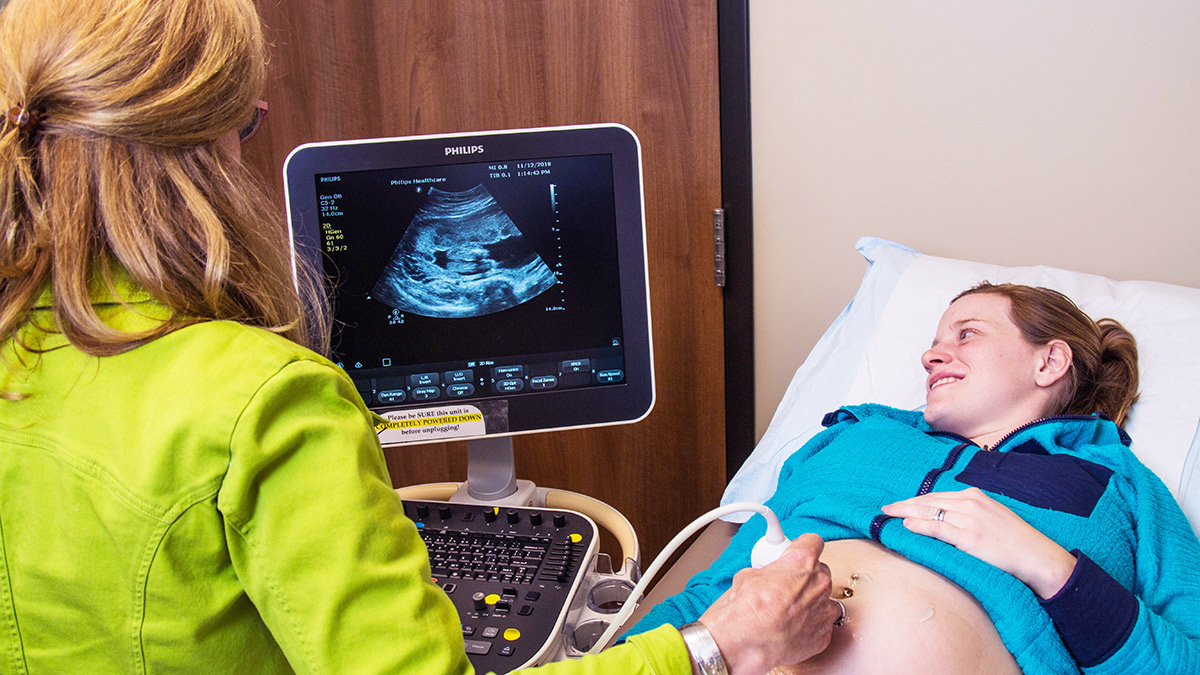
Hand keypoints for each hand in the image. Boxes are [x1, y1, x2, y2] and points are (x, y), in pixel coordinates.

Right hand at [698, 533, 838, 674]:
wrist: (748, 641)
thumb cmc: (748, 609)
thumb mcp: (748, 576)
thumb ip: (766, 572)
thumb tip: (763, 578)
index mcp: (802, 561)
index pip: (813, 542)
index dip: (804, 546)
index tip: (799, 550)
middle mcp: (819, 583)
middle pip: (821, 572)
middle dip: (806, 577)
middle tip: (787, 586)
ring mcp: (824, 610)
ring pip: (826, 600)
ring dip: (812, 603)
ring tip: (791, 610)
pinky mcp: (824, 635)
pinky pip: (822, 625)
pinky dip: (811, 626)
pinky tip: (793, 628)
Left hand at [882, 487, 1076, 598]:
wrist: (1037, 556)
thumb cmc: (1014, 541)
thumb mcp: (990, 517)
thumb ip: (968, 513)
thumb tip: (942, 518)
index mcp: (974, 495)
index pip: (936, 496)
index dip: (914, 501)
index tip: (899, 504)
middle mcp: (971, 502)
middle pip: (928, 501)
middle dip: (904, 505)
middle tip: (885, 509)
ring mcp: (970, 518)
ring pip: (929, 512)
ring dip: (906, 513)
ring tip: (888, 516)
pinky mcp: (971, 536)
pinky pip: (938, 528)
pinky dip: (920, 526)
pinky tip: (906, 525)